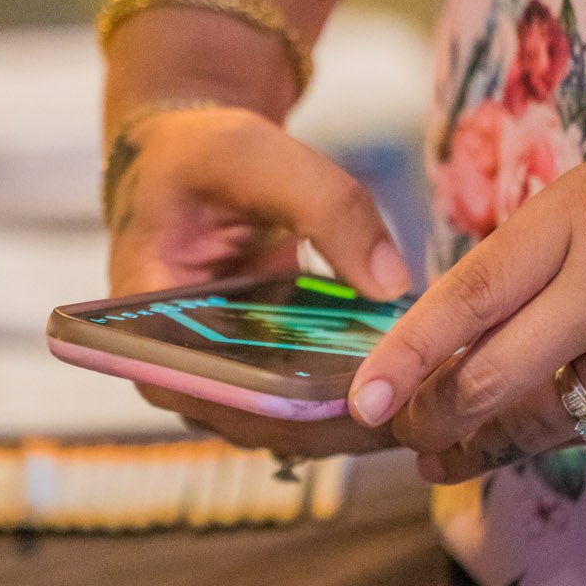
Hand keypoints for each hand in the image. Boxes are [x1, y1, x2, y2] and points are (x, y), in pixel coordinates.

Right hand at [108, 103, 410, 455]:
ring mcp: (222, 382)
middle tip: (428, 405)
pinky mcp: (260, 377)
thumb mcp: (257, 156)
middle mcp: (181, 371)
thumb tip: (393, 284)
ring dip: (361, 420)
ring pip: (294, 429)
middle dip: (345, 421)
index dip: (290, 408)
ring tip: (436, 397)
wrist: (190, 166)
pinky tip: (419, 380)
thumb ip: (327, 206)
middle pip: (265, 426)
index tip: (369, 395)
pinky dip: (363, 395)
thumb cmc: (201, 158)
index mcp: (149, 325)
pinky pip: (311, 405)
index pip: (214, 395)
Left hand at [347, 107, 585, 481]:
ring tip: (449, 457)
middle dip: (434, 422)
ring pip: (549, 424)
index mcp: (571, 224)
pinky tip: (571, 412)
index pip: (470, 298)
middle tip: (401, 435)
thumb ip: (518, 260)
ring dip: (490, 445)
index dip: (408, 356)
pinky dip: (581, 426)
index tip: (363, 400)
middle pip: (497, 381)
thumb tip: (436, 333)